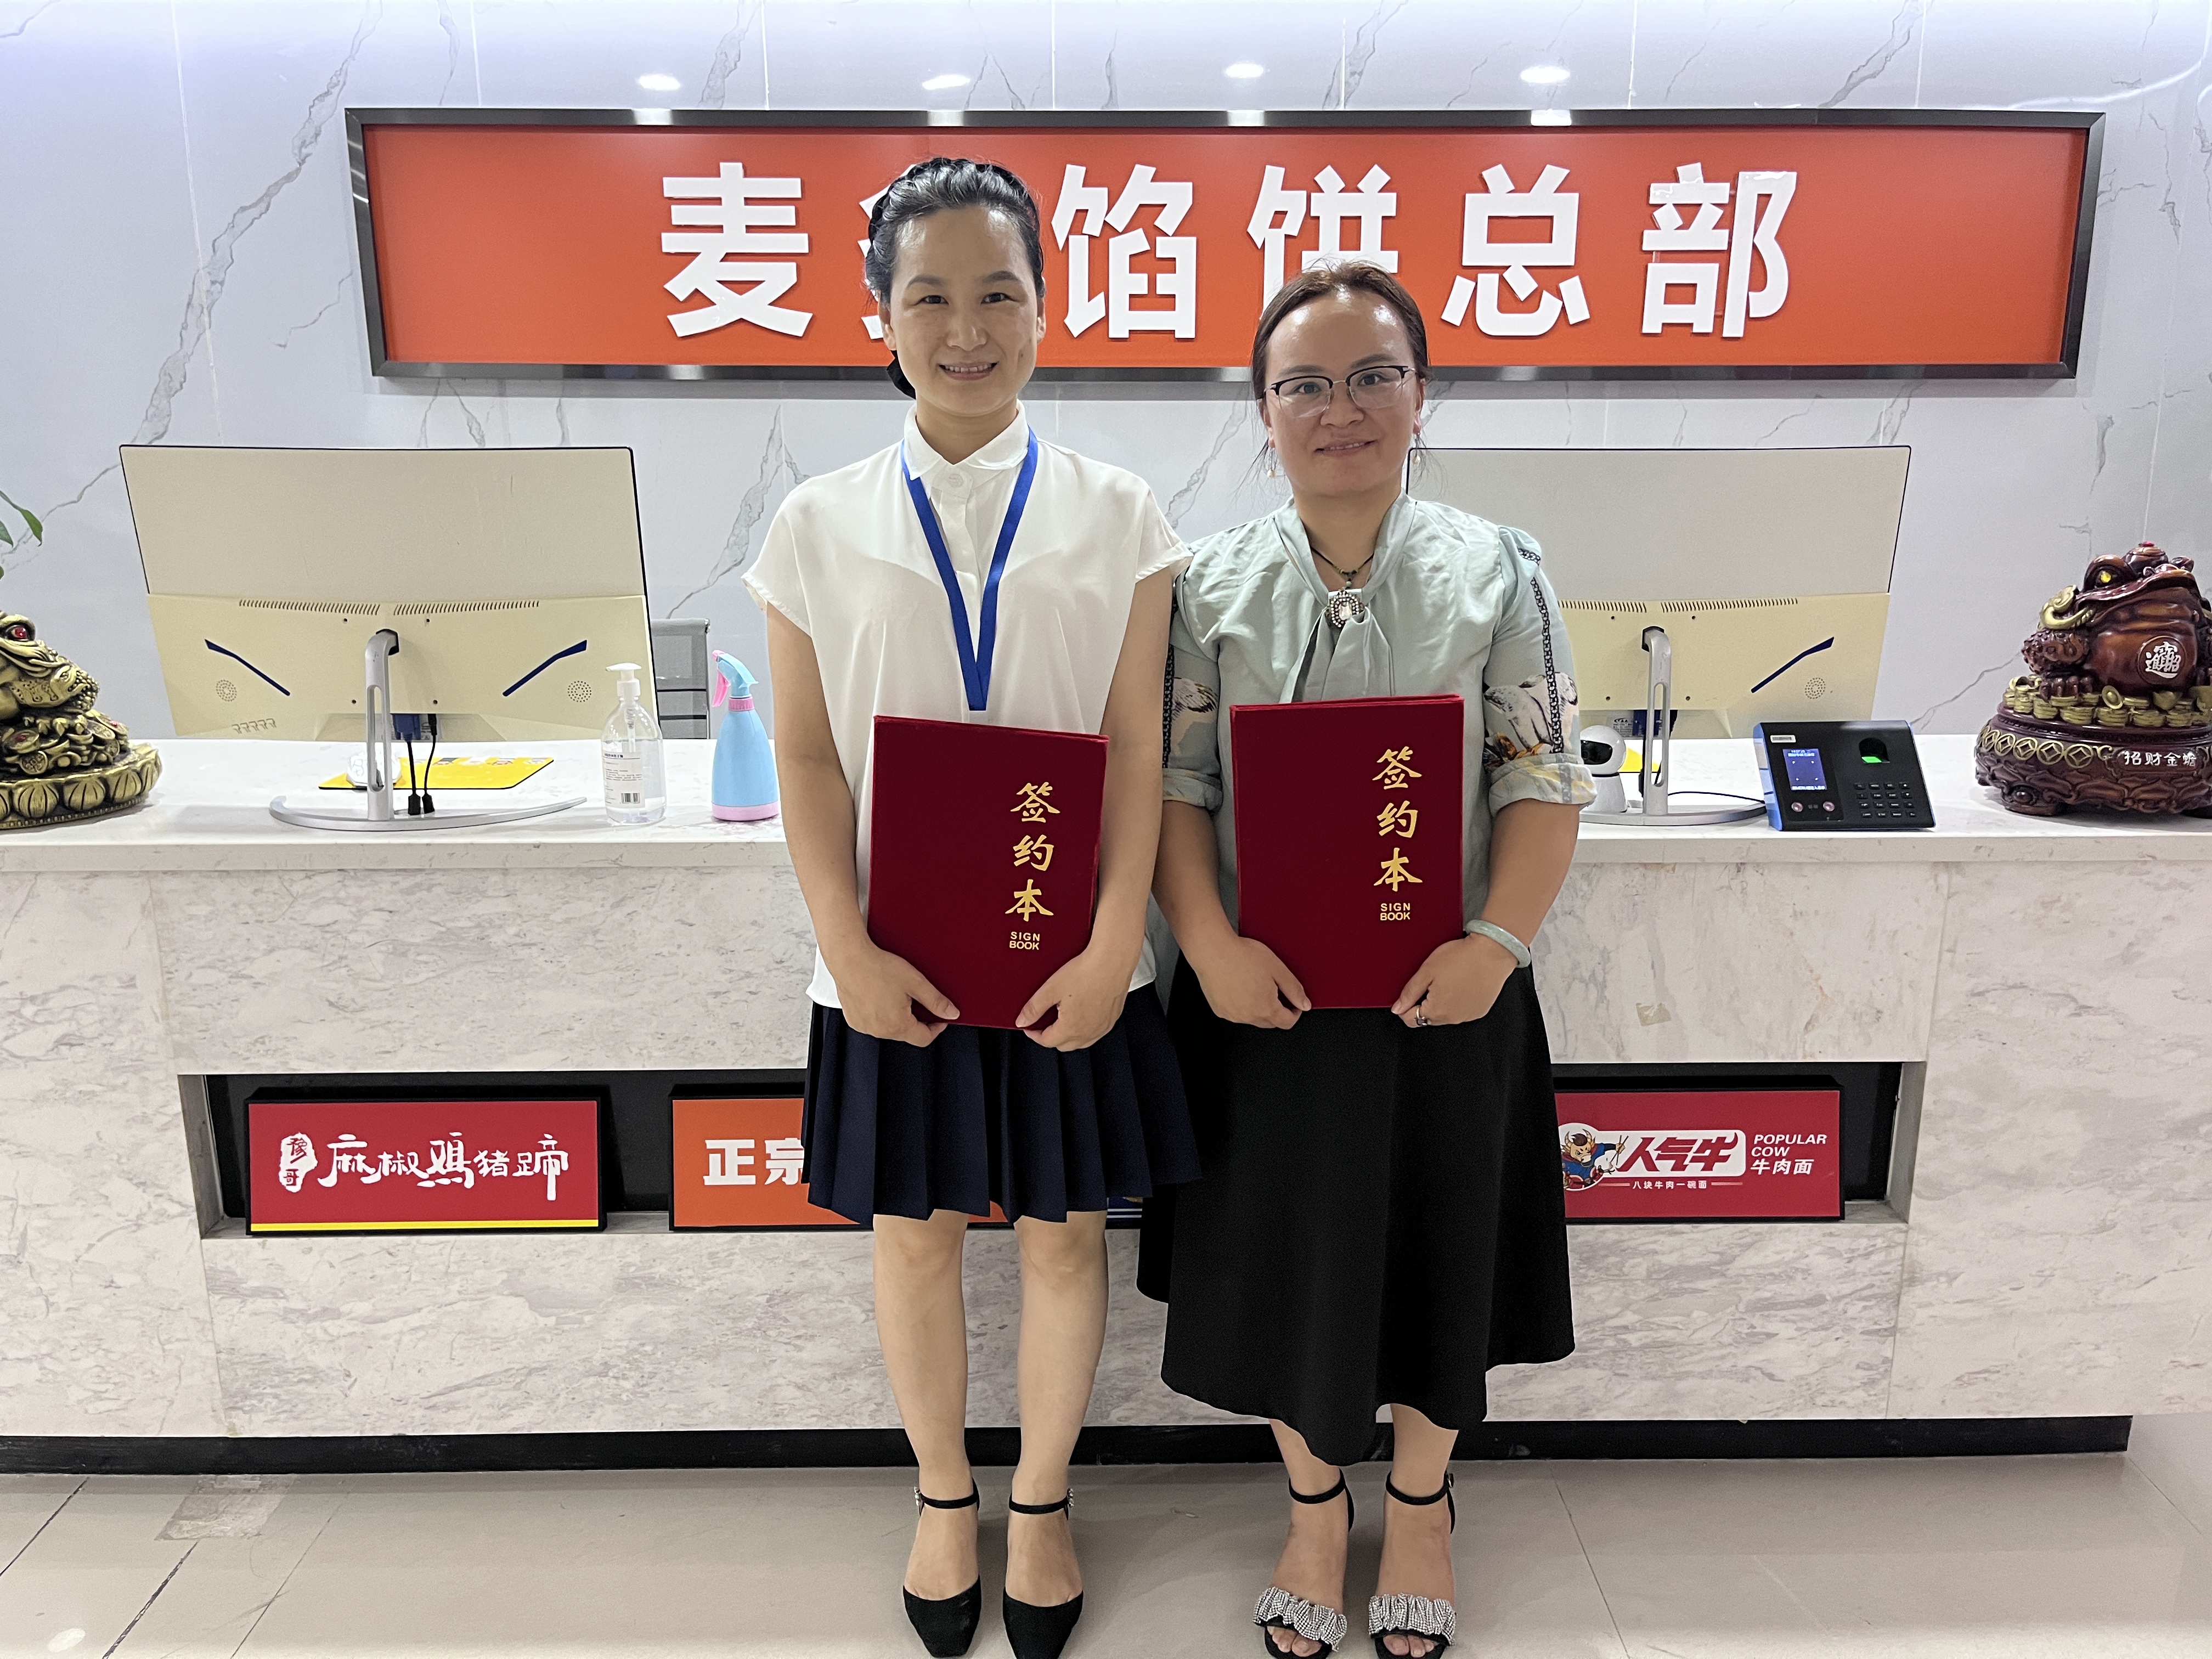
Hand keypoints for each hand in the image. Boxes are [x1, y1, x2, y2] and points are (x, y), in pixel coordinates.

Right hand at [830, 943, 958, 1045]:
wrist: (849, 958)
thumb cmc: (877, 967)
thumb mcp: (915, 982)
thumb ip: (936, 1001)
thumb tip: (951, 1013)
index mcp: (897, 1025)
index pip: (924, 1038)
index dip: (936, 1028)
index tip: (939, 1018)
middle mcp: (879, 1031)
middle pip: (906, 1033)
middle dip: (916, 1018)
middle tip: (916, 998)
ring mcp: (864, 1026)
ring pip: (889, 1028)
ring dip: (897, 1016)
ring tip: (895, 993)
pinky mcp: (853, 1019)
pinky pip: (873, 1022)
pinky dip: (880, 1013)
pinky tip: (880, 995)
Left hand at [1017, 944, 1131, 1050]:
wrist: (1112, 960)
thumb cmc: (1086, 972)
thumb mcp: (1051, 989)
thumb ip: (1034, 1008)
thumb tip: (1023, 1021)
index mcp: (1072, 1029)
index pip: (1047, 1041)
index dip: (1034, 1034)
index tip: (1029, 1026)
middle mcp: (1089, 1032)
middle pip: (1064, 1045)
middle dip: (1051, 1036)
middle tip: (1043, 1021)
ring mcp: (1103, 1026)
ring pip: (1082, 1041)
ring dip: (1069, 1034)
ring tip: (1062, 1016)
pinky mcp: (1113, 1017)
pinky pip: (1096, 1031)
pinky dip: (1085, 1027)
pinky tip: (1082, 1010)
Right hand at [1187, 933, 1309, 1029]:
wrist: (1212, 951)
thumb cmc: (1241, 956)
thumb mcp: (1277, 968)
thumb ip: (1294, 989)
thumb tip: (1304, 1004)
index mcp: (1266, 1008)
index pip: (1287, 1022)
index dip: (1295, 1012)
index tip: (1294, 1003)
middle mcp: (1249, 1016)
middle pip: (1270, 1022)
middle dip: (1277, 1011)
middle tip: (1275, 991)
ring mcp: (1232, 1015)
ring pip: (1252, 1019)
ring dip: (1259, 1008)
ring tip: (1255, 984)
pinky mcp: (1219, 1010)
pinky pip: (1236, 1013)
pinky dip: (1242, 1005)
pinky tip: (1240, 986)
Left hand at [1392, 933, 1515, 1028]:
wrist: (1492, 952)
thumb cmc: (1461, 958)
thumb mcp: (1427, 971)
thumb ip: (1409, 993)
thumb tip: (1397, 1008)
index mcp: (1436, 1011)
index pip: (1411, 1019)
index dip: (1405, 1005)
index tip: (1411, 991)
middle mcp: (1452, 1019)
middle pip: (1428, 1017)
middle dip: (1425, 1000)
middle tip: (1432, 979)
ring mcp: (1468, 1015)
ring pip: (1446, 1013)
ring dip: (1443, 1000)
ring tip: (1449, 978)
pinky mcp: (1480, 1010)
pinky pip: (1462, 1009)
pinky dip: (1459, 999)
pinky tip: (1462, 982)